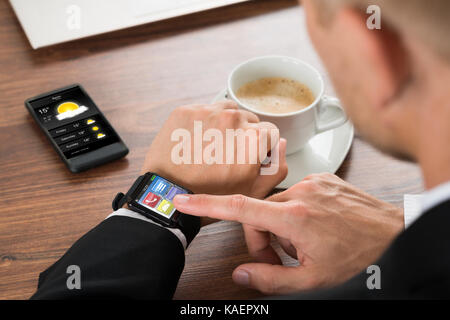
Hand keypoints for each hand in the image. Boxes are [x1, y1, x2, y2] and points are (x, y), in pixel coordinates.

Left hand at [141, 101, 287, 198]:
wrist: (167, 195)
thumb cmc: (209, 196)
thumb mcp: (252, 192)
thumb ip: (277, 167)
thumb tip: (281, 144)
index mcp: (253, 137)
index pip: (270, 130)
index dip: (262, 145)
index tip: (249, 155)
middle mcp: (232, 119)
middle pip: (249, 119)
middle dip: (243, 134)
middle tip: (228, 154)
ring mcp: (207, 112)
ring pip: (228, 110)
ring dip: (225, 124)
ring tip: (213, 146)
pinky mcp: (186, 111)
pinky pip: (204, 110)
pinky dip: (203, 122)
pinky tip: (197, 141)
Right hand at [173, 173, 403, 294]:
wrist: (395, 234)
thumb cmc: (360, 257)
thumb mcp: (313, 280)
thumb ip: (271, 278)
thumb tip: (241, 273)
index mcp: (294, 217)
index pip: (239, 208)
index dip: (206, 205)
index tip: (183, 199)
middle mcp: (301, 193)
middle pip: (258, 213)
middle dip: (262, 239)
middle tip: (279, 261)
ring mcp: (312, 182)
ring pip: (276, 205)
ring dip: (280, 227)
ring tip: (302, 246)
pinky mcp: (322, 178)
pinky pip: (295, 195)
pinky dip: (295, 213)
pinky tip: (313, 228)